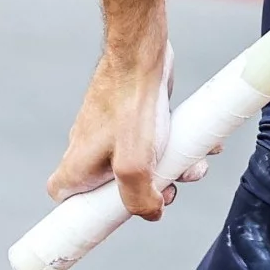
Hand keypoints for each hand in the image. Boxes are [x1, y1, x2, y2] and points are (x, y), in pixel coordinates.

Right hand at [46, 38, 213, 219]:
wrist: (142, 54)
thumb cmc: (131, 105)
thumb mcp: (134, 164)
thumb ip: (139, 198)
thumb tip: (152, 213)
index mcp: (76, 165)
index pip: (68, 201)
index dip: (92, 214)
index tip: (121, 214)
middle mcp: (88, 148)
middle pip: (114, 187)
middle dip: (149, 190)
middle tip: (172, 188)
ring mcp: (111, 131)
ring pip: (141, 162)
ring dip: (171, 167)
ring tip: (195, 164)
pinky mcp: (133, 116)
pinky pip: (154, 140)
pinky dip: (176, 145)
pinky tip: (202, 144)